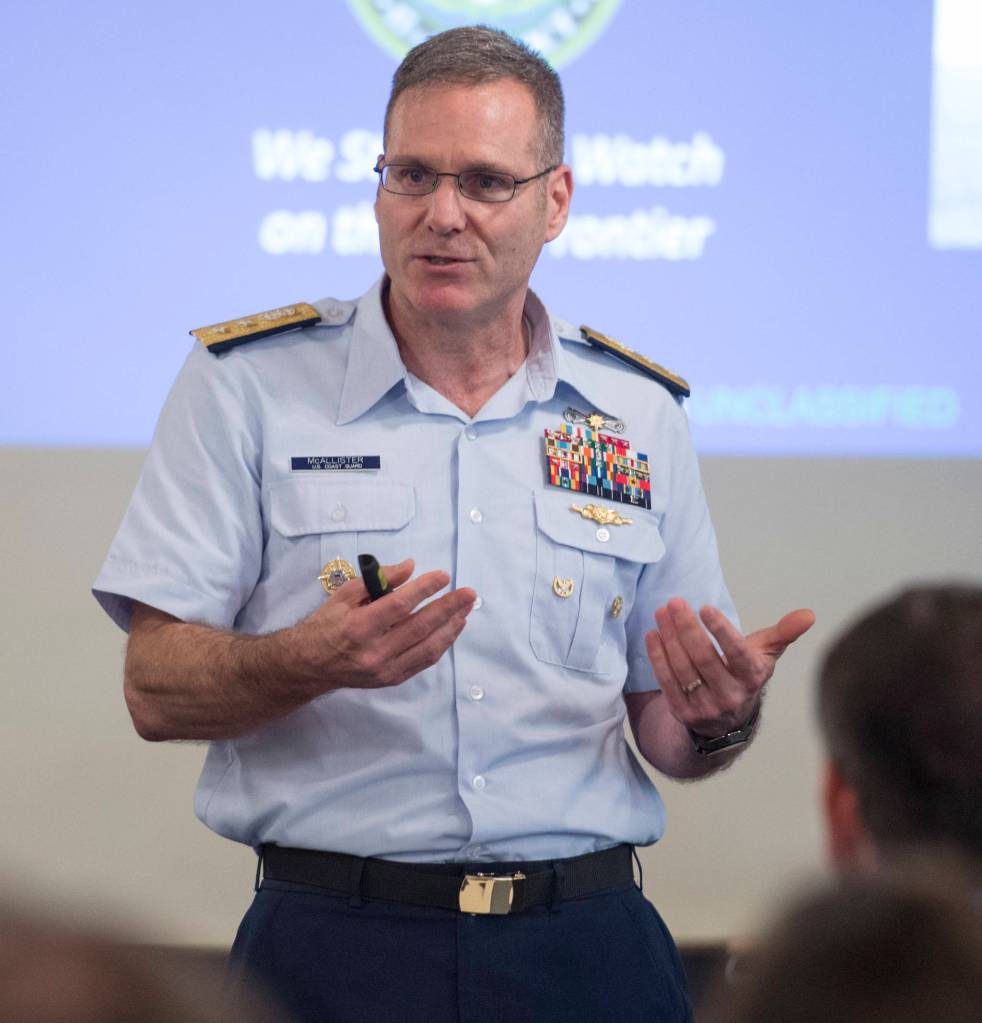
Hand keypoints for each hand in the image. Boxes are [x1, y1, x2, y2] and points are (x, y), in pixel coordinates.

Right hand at [290, 559, 475, 692]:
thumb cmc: (326, 625)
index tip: (443, 576)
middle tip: (469, 593)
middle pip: (421, 627)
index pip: (399, 605)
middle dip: (449, 608)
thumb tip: (410, 567)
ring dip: (452, 627)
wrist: (309, 666)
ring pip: (429, 647)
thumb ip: (377, 580)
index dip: (424, 589)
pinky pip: (425, 661)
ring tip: (466, 609)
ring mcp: (385, 669)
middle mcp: (373, 651)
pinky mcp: (392, 679)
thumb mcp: (344, 595)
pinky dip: (442, 643)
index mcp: (358, 627)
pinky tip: (452, 628)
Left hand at [644, 598, 814, 736]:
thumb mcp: (765, 655)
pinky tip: (653, 634)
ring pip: (683, 668)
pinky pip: (667, 681)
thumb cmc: (744, 675)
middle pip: (704, 658)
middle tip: (674, 602)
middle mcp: (731, 695)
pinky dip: (657, 656)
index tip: (705, 607)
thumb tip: (809, 614)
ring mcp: (706, 706)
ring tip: (661, 612)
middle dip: (686, 627)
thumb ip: (783, 633)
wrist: (728, 723)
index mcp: (752, 677)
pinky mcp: (683, 713)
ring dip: (669, 637)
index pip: (737, 652)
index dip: (720, 630)